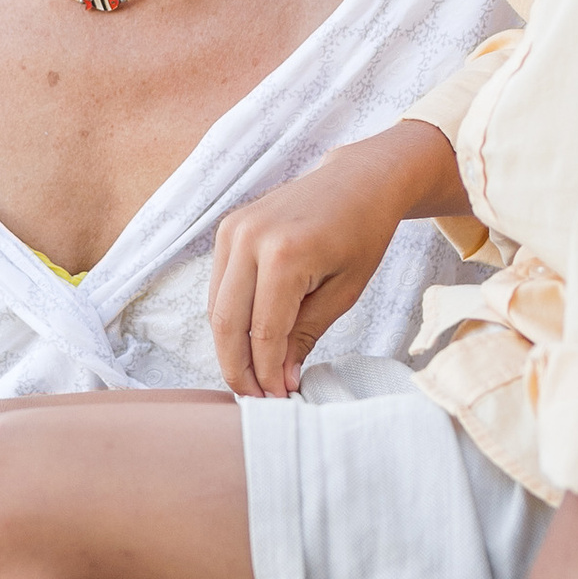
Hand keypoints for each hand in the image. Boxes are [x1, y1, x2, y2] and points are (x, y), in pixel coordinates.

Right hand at [207, 122, 468, 396]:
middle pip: (226, 323)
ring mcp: (233, 229)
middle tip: (258, 398)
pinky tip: (250, 342)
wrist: (358, 179)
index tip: (281, 399)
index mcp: (284, 253)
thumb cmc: (362, 233)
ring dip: (230, 348)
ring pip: (216, 308)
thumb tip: (281, 379)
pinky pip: (219, 287)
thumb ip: (306, 335)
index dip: (268, 373)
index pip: (263, 332)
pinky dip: (230, 319)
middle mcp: (249, 238)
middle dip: (239, 369)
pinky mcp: (227, 228)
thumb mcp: (344, 292)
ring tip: (254, 377)